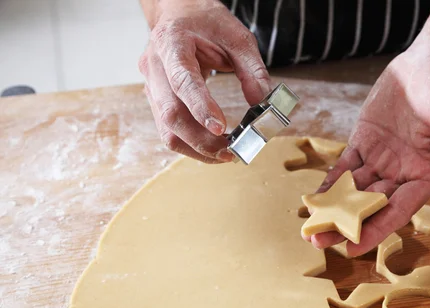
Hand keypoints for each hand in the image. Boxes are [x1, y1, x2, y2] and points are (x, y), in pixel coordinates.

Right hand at [138, 0, 270, 162]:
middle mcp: (154, 66)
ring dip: (196, 148)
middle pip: (171, 114)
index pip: (183, 81)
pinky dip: (191, 144)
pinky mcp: (155, 100)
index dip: (200, 107)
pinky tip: (212, 148)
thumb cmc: (207, 22)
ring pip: (166, 130)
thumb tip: (263, 104)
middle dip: (202, 139)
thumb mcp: (238, 37)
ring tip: (225, 155)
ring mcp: (150, 85)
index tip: (221, 129)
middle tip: (232, 151)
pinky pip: (168, 131)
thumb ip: (252, 70)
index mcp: (172, 43)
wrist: (179, 13)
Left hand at [305, 49, 429, 255]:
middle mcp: (402, 174)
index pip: (398, 210)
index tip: (352, 248)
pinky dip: (330, 183)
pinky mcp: (364, 143)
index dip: (375, 230)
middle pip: (370, 206)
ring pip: (354, 190)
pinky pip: (344, 167)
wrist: (429, 61)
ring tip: (309, 227)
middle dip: (345, 224)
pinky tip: (313, 199)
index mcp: (426, 176)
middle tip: (318, 241)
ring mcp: (381, 160)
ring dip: (332, 208)